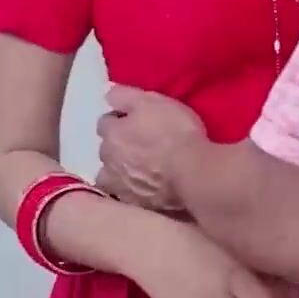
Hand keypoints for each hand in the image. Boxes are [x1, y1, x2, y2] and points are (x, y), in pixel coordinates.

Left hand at [96, 84, 206, 213]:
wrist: (193, 173)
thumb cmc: (174, 132)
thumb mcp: (152, 100)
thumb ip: (125, 96)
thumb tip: (106, 93)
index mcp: (112, 134)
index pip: (105, 122)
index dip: (120, 119)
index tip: (136, 120)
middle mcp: (108, 160)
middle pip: (106, 149)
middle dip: (117, 145)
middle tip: (139, 143)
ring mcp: (120, 186)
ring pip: (109, 176)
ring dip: (117, 171)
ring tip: (136, 170)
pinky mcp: (135, 204)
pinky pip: (126, 195)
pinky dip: (131, 190)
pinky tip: (143, 188)